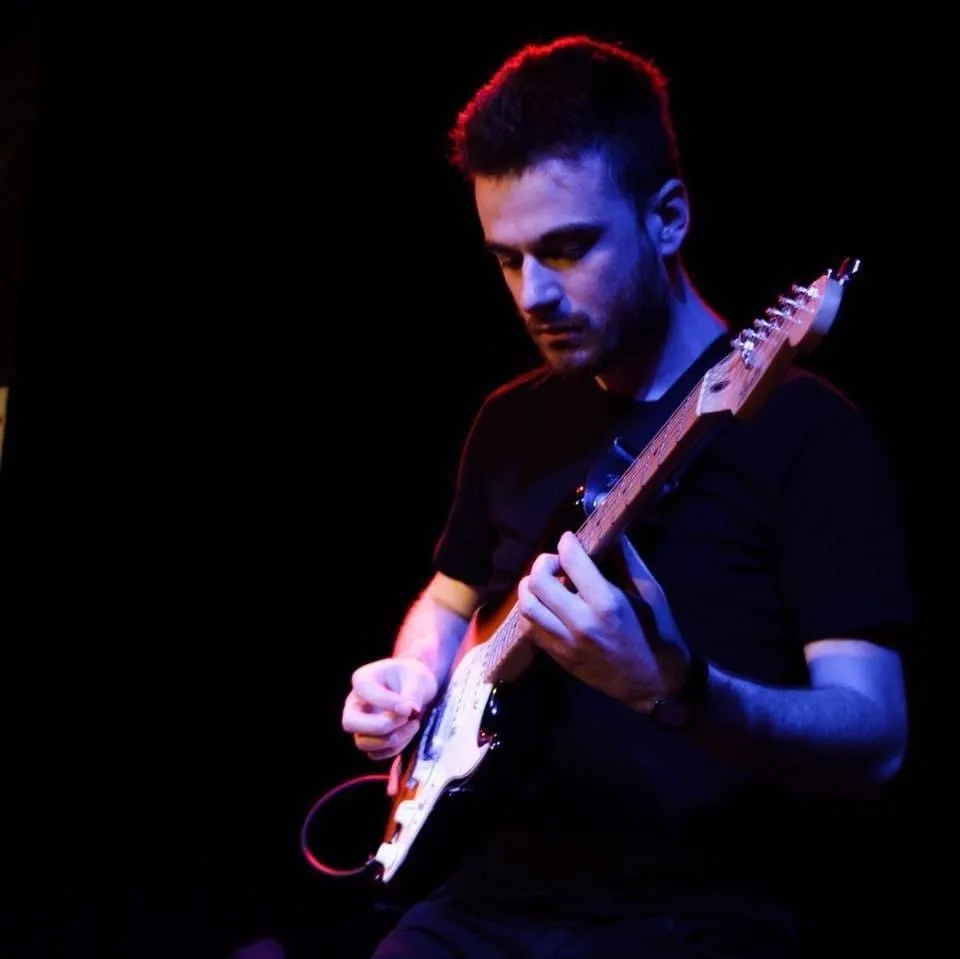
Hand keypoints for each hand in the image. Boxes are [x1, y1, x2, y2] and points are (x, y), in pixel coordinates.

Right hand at [341, 656, 437, 761]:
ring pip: (363, 743)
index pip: (364, 690)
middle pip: (350, 723)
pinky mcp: (369, 740)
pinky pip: (376, 753)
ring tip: (414, 723)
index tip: (409, 707)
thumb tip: (410, 712)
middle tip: (406, 718)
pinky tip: (409, 731)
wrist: (414, 687)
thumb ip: (413, 693)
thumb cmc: (412, 677)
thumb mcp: (418, 678)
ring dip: (392, 739)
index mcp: (363, 679)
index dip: (386, 702)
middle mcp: (355, 703)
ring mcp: (360, 724)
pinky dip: (395, 748)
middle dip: (381, 726)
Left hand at [516, 530, 689, 712]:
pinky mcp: (560, 658)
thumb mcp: (652, 594)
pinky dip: (532, 611)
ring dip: (531, 587)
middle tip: (557, 562)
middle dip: (544, 562)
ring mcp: (567, 644)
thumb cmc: (659, 636)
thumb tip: (612, 533)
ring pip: (527, 607)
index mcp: (607, 604)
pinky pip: (531, 629)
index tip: (569, 538)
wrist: (656, 686)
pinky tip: (547, 605)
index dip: (566, 543)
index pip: (572, 562)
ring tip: (546, 583)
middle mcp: (581, 623)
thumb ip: (629, 560)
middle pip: (539, 582)